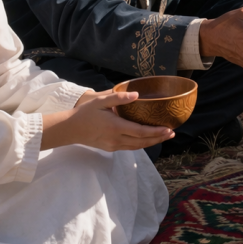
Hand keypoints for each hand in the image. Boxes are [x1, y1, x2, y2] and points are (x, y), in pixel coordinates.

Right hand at [42, 90, 173, 151]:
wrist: (70, 129)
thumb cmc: (85, 112)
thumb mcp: (101, 101)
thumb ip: (119, 98)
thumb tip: (137, 95)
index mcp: (116, 127)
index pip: (141, 132)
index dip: (157, 132)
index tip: (169, 129)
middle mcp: (116, 139)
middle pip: (142, 142)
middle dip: (158, 138)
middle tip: (172, 133)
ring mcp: (113, 146)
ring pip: (137, 147)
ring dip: (151, 142)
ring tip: (164, 136)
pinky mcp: (110, 148)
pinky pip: (130, 147)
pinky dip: (141, 144)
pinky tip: (147, 138)